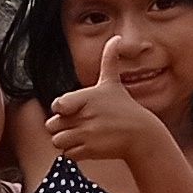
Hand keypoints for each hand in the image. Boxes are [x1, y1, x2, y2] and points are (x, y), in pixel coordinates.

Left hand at [43, 31, 181, 168]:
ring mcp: (87, 134)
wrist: (140, 135)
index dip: (61, 109)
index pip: (57, 105)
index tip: (73, 110)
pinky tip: (86, 146)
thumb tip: (116, 38)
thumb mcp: (113, 83)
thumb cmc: (124, 108)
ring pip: (57, 141)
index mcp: (87, 97)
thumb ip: (109, 60)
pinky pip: (67, 155)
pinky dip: (74, 153)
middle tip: (78, 125)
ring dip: (66, 141)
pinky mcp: (89, 151)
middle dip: (62, 126)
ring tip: (81, 136)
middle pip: (52, 124)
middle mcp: (85, 115)